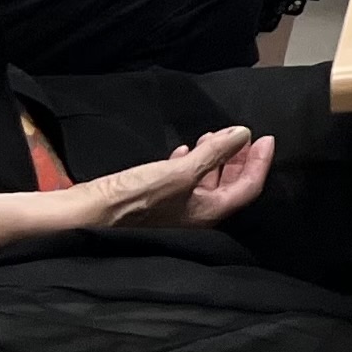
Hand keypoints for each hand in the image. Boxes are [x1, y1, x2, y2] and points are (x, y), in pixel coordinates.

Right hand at [79, 124, 270, 230]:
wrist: (86, 215)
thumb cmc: (136, 198)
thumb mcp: (180, 172)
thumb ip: (214, 153)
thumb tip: (243, 135)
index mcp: (208, 214)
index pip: (248, 188)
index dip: (260, 162)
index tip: (266, 137)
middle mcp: (196, 216)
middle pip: (229, 186)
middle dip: (238, 159)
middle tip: (243, 136)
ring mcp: (175, 210)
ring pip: (205, 183)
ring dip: (213, 158)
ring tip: (213, 136)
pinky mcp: (155, 202)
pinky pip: (182, 182)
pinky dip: (188, 164)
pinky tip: (184, 150)